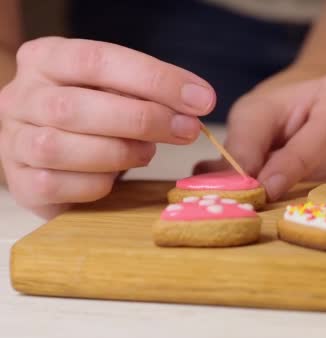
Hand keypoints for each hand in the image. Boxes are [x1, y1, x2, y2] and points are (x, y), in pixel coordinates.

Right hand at [0, 37, 215, 217]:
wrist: (54, 152)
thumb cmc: (95, 115)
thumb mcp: (116, 89)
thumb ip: (147, 91)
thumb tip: (196, 102)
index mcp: (46, 59)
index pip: (98, 60)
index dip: (154, 79)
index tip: (201, 98)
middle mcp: (21, 96)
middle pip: (77, 106)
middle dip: (143, 120)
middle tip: (186, 130)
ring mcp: (14, 140)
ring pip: (61, 147)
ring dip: (119, 152)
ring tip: (148, 152)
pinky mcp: (20, 182)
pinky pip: (58, 185)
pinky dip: (96, 184)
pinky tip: (116, 178)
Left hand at [195, 70, 325, 200]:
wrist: (314, 109)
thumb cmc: (283, 109)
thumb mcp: (254, 114)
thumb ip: (244, 146)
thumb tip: (237, 185)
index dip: (293, 166)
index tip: (264, 188)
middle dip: (292, 186)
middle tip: (258, 190)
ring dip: (301, 196)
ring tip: (282, 180)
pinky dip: (315, 203)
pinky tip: (301, 188)